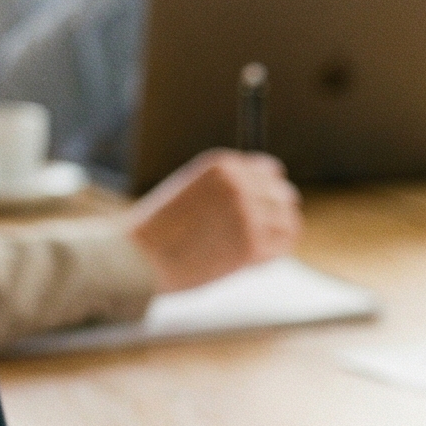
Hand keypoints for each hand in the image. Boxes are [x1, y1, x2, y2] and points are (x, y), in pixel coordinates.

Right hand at [126, 150, 301, 293]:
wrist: (137, 258)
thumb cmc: (161, 229)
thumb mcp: (193, 191)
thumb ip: (227, 187)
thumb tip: (272, 192)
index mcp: (223, 166)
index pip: (270, 171)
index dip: (271, 190)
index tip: (268, 205)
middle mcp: (239, 184)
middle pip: (284, 196)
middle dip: (278, 214)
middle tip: (265, 232)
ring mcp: (248, 214)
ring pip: (288, 223)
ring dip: (278, 236)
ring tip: (256, 248)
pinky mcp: (252, 245)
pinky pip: (281, 248)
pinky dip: (273, 254)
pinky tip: (254, 260)